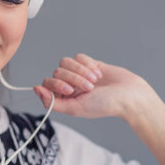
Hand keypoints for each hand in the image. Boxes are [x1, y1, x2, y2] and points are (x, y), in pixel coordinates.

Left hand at [34, 53, 160, 120]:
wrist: (128, 94)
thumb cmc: (104, 105)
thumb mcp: (75, 108)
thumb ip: (52, 102)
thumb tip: (36, 89)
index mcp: (63, 99)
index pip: (47, 84)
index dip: (56, 84)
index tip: (70, 90)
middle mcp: (69, 86)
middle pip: (57, 72)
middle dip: (73, 78)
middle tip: (89, 88)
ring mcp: (78, 74)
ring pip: (65, 62)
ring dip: (81, 71)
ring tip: (94, 81)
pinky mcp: (88, 64)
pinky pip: (79, 57)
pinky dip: (88, 64)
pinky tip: (99, 74)